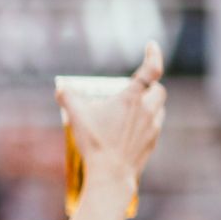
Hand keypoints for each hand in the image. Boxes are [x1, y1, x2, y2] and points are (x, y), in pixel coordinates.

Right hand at [59, 40, 166, 187]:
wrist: (111, 174)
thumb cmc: (94, 143)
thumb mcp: (76, 117)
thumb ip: (68, 97)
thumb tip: (61, 88)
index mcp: (131, 99)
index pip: (151, 69)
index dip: (153, 54)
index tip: (151, 45)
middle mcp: (146, 110)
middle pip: (159, 90)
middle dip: (150, 87)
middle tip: (134, 90)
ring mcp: (152, 126)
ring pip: (159, 107)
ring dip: (150, 104)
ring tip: (133, 111)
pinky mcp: (153, 141)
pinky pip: (156, 125)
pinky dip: (148, 122)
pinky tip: (133, 129)